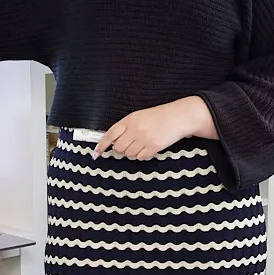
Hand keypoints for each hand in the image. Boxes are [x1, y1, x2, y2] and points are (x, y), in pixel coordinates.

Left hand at [95, 96, 212, 159]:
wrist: (177, 117)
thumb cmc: (158, 117)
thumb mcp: (138, 116)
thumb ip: (125, 127)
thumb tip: (112, 142)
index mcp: (129, 120)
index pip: (109, 134)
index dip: (101, 145)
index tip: (96, 153)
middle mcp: (135, 129)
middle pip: (118, 148)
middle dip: (121, 150)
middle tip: (130, 145)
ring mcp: (144, 138)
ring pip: (129, 154)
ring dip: (133, 152)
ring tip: (143, 143)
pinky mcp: (153, 146)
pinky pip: (141, 157)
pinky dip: (143, 155)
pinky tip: (150, 147)